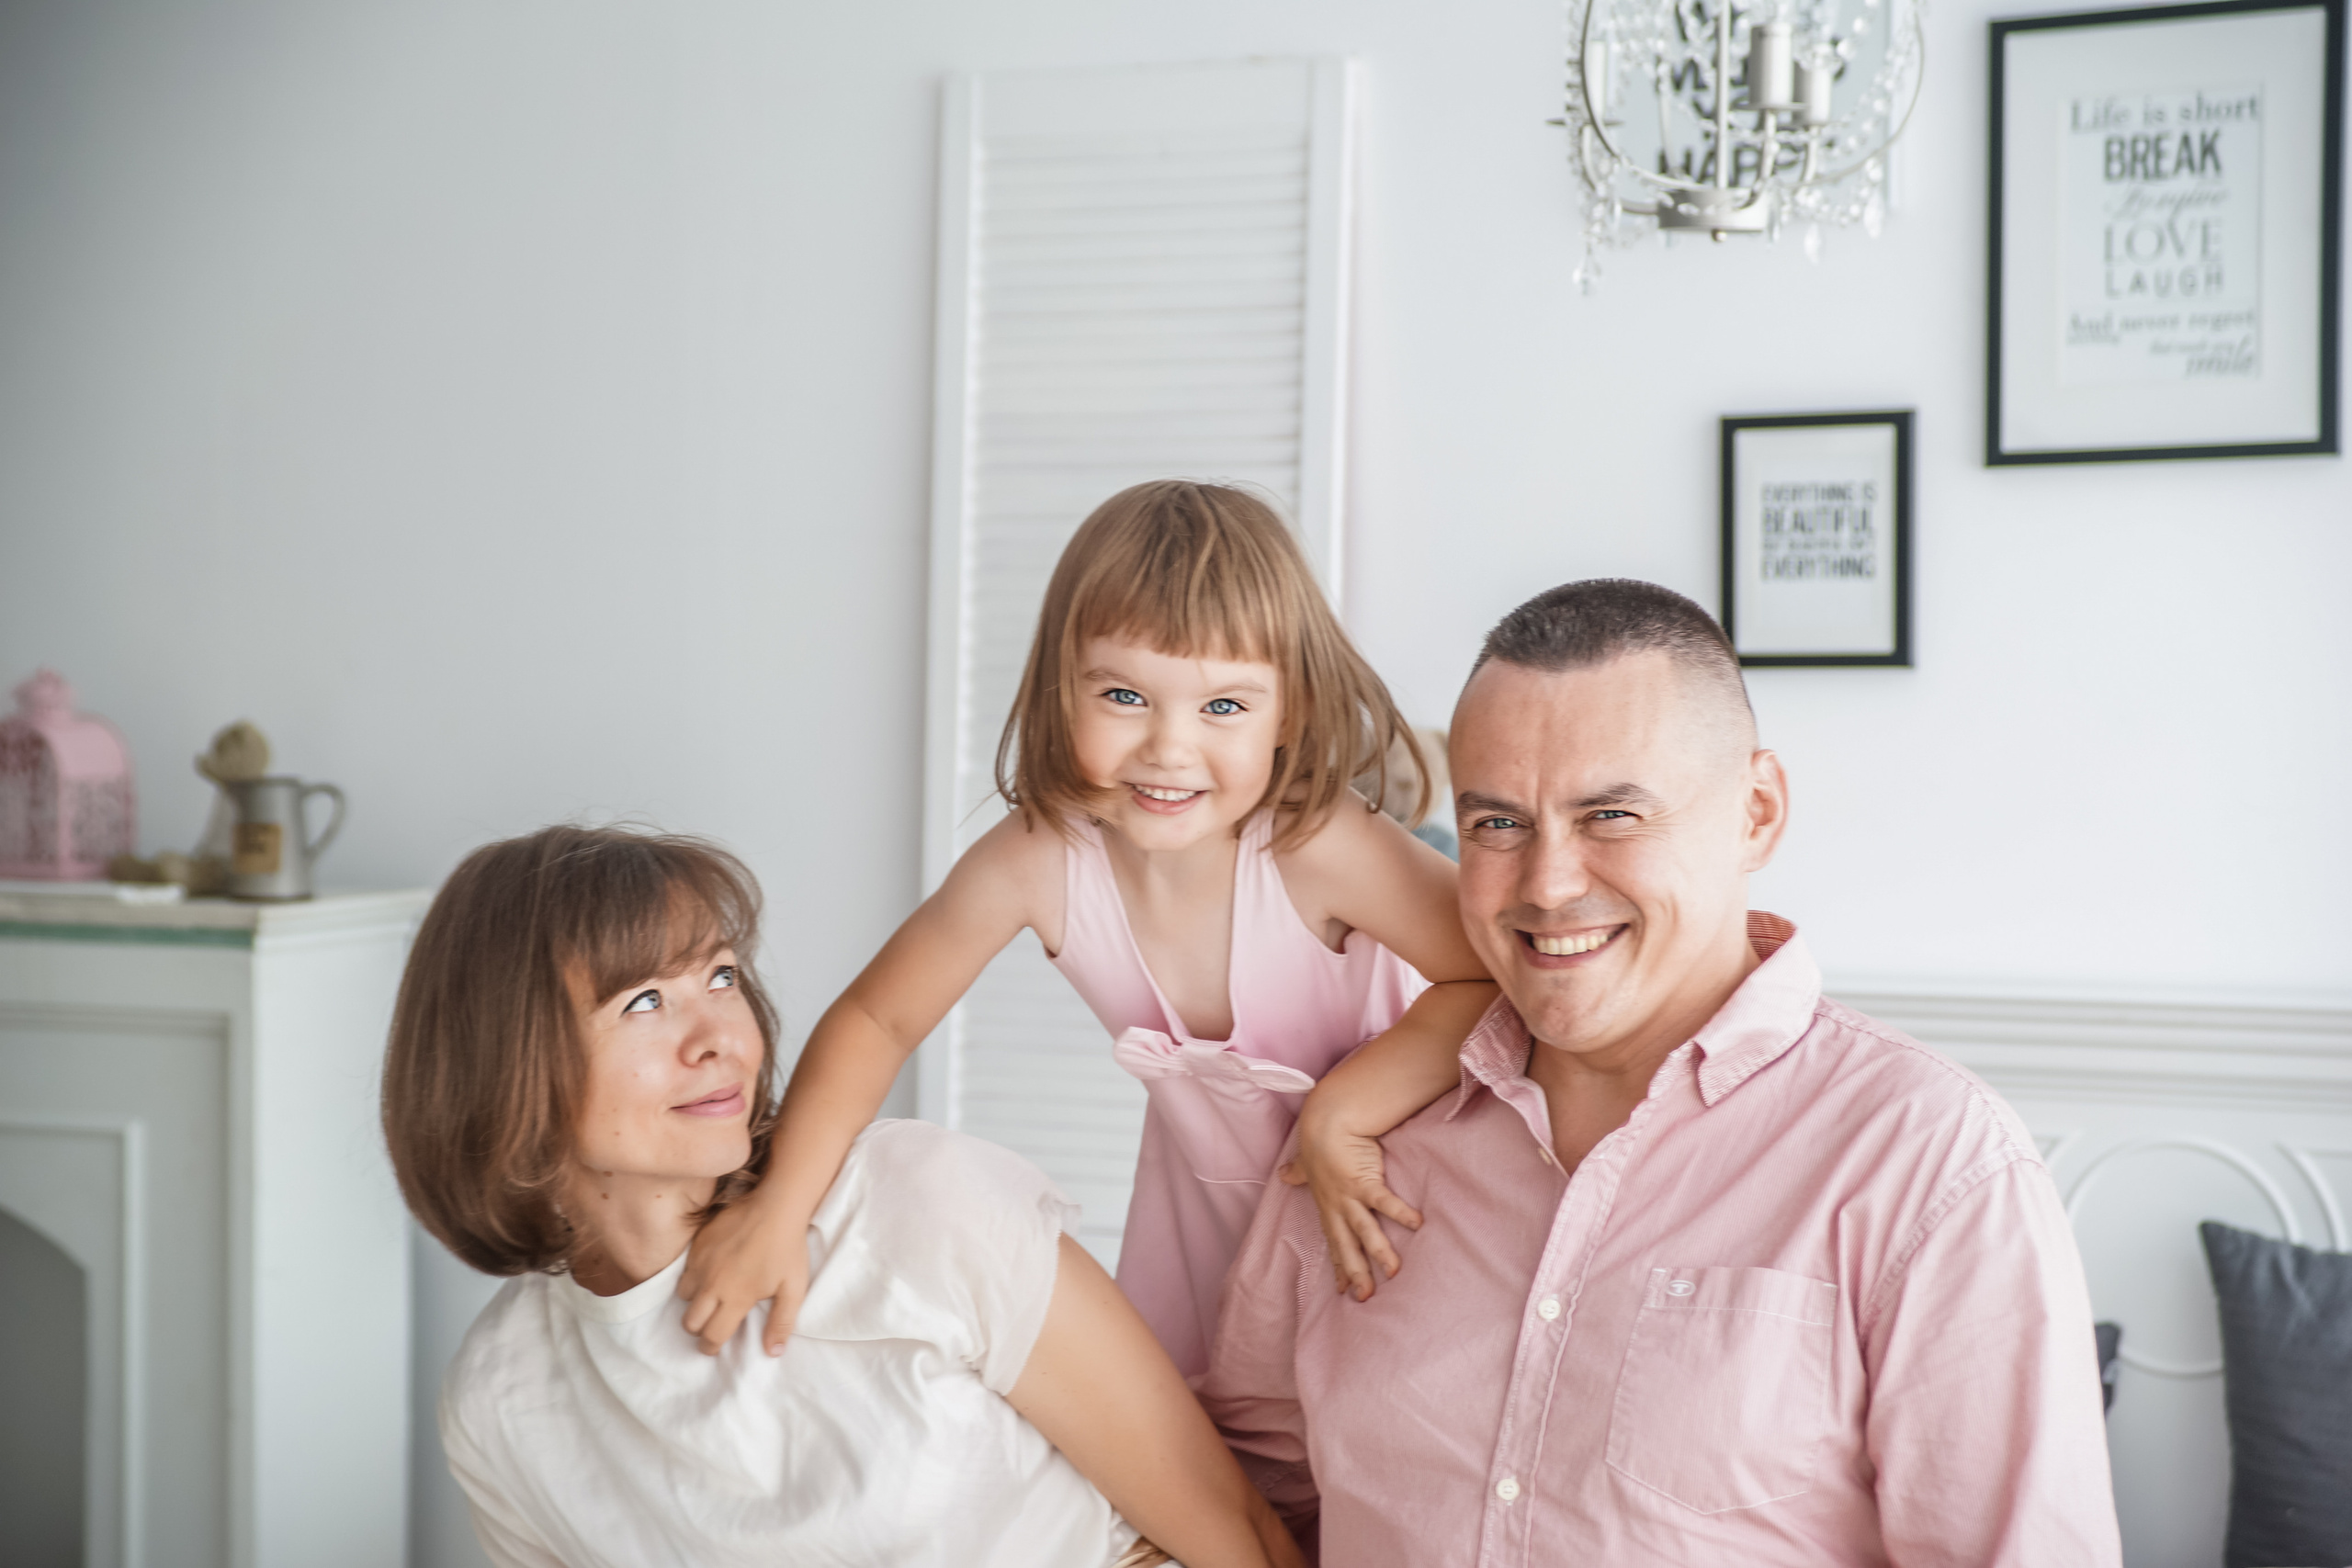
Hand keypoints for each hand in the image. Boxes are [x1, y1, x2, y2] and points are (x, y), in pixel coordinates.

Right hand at [678, 1191, 808, 1356]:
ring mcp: (701, 1262)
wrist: (776, 1206)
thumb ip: (781, 1323)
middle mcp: (712, 1284)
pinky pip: (685, 1269)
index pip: (711, 1336)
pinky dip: (694, 1276)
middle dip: (699, 1328)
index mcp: (735, 1298)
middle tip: (713, 1322)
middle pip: (690, 1322)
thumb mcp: (793, 1289)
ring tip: (712, 1295)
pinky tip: (711, 1271)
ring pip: (683, 1295)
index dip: (711, 1347)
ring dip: (695, 1301)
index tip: (714, 1346)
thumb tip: (773, 1353)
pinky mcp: (697, 1244)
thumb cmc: (787, 1249)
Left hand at [1279, 1114, 1420, 1301]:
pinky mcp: (1364, 1181)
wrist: (1327, 1119)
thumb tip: (1283, 1174)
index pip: (1334, 1242)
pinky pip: (1383, 1202)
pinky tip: (1417, 1224)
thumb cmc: (1319, 1139)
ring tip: (1393, 1272)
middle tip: (1365, 1297)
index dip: (1339, 1266)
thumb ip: (1298, 1173)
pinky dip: (1399, 1213)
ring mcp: (1350, 1196)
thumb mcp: (1306, 1163)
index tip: (1343, 1290)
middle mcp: (1337, 1207)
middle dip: (1356, 1273)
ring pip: (1365, 1231)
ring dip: (1379, 1253)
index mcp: (1327, 1206)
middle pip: (1347, 1246)